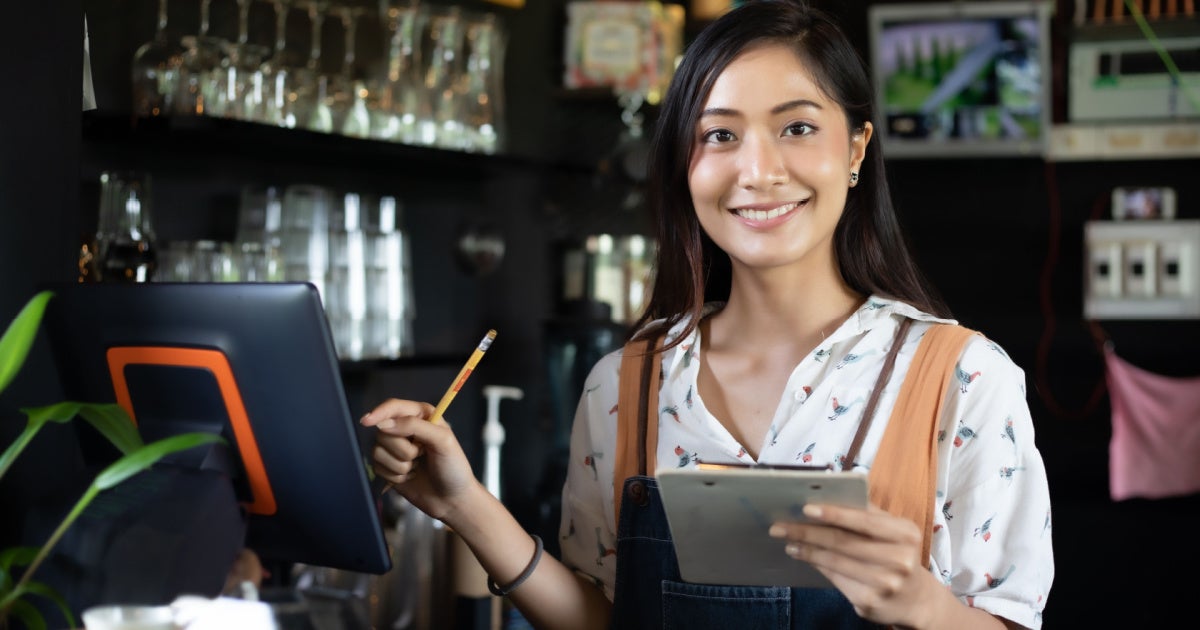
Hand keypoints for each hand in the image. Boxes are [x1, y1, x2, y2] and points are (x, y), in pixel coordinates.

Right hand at [361, 398, 480, 522]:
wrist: (451, 499)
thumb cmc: (453, 467)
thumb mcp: (443, 441)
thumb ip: (415, 426)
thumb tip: (383, 424)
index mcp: (421, 415)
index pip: (393, 407)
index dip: (379, 412)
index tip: (366, 421)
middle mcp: (405, 428)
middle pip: (383, 432)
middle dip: (403, 449)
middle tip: (422, 455)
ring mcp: (395, 449)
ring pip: (378, 451)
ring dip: (400, 465)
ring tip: (417, 467)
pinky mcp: (388, 467)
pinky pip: (378, 467)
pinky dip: (395, 476)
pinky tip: (411, 477)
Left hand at [768, 503, 942, 626]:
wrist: (916, 600)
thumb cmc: (897, 554)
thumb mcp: (894, 532)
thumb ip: (867, 515)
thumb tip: (824, 498)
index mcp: (906, 534)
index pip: (864, 521)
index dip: (834, 514)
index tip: (805, 508)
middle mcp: (899, 560)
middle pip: (844, 542)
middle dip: (807, 532)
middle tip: (780, 526)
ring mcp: (885, 584)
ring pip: (835, 561)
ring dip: (807, 550)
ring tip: (787, 541)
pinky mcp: (870, 602)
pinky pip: (835, 579)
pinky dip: (816, 565)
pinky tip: (802, 556)